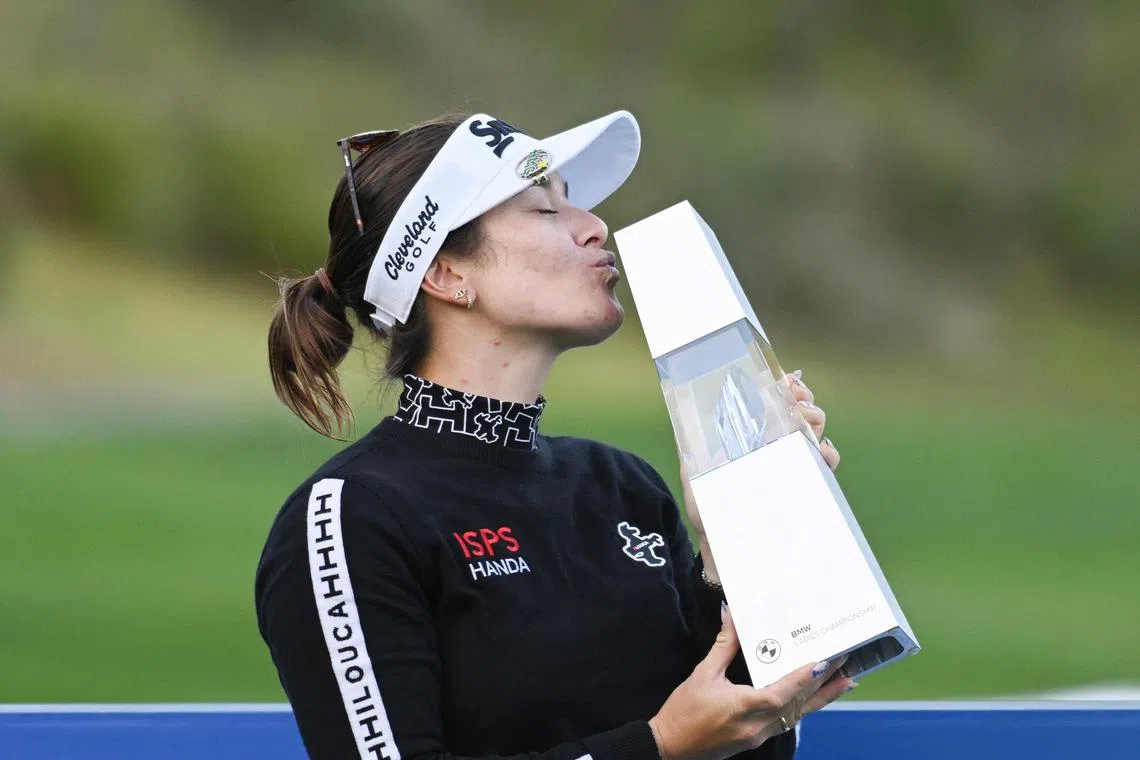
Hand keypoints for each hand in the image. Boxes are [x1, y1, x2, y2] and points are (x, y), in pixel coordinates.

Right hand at [649, 606, 855, 759]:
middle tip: (847, 667)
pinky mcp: (756, 740)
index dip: (805, 678)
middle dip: (824, 685)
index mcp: (744, 706)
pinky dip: (802, 707)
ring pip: (797, 715)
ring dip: (820, 699)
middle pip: (798, 705)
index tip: (825, 663)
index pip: (783, 692)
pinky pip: (786, 722)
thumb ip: (723, 646)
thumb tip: (731, 616)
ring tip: (844, 683)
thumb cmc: (683, 710)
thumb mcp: (702, 674)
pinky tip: (812, 698)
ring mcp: (759, 735)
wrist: (669, 746)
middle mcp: (757, 725)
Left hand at [679, 369, 838, 581]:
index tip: (786, 379)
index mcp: (753, 440)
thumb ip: (690, 446)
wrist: (718, 554)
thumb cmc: (707, 512)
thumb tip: (683, 411)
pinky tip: (822, 450)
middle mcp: (777, 452)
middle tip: (794, 396)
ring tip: (804, 417)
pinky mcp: (804, 493)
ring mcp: (792, 471)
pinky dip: (828, 456)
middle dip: (803, 398)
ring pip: (815, 436)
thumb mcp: (693, 473)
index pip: (775, 405)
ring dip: (815, 420)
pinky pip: (824, 471)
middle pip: (800, 415)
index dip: (784, 388)